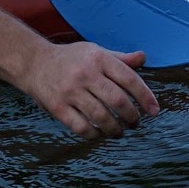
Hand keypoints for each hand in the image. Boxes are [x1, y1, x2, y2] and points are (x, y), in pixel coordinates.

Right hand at [22, 43, 159, 138]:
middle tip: (136, 123)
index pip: (129, 79)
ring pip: (102, 118)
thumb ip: (120, 58)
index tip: (154, 110)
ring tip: (120, 131)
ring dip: (116, 129)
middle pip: (118, 101)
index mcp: (98, 58)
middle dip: (132, 117)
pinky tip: (101, 134)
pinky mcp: (58, 107)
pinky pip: (82, 128)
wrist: (34, 63)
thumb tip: (143, 57)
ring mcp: (70, 91)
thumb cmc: (70, 58)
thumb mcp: (95, 51)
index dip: (145, 97)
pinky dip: (95, 135)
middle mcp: (85, 74)